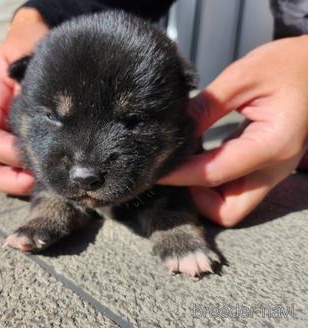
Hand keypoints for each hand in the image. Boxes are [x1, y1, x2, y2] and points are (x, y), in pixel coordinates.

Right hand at [0, 8, 48, 194]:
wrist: (39, 39)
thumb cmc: (32, 42)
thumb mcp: (26, 48)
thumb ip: (27, 68)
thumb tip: (32, 97)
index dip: (4, 151)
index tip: (31, 153)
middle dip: (7, 180)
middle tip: (37, 181)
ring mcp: (8, 136)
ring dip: (19, 182)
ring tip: (49, 179)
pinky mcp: (26, 142)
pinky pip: (20, 169)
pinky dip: (33, 177)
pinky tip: (57, 171)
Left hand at [158, 36, 307, 226]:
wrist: (322, 66)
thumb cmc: (289, 65)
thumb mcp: (242, 77)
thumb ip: (205, 107)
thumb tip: (171, 130)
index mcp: (271, 145)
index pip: (214, 174)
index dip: (179, 175)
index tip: (153, 170)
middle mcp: (276, 168)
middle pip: (228, 211)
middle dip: (196, 199)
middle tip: (174, 172)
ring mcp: (274, 172)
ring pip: (233, 204)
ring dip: (205, 192)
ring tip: (183, 162)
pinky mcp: (269, 167)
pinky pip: (238, 188)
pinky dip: (215, 181)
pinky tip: (199, 157)